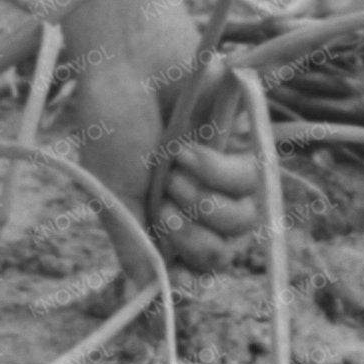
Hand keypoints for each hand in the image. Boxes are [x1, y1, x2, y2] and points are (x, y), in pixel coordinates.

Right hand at [56, 0, 260, 271]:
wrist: (130, 61)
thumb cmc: (112, 122)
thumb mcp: (112, 193)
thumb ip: (133, 247)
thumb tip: (144, 302)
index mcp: (160, 220)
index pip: (193, 272)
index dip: (187, 274)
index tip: (172, 261)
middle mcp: (195, 202)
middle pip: (220, 256)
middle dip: (191, 234)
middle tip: (163, 201)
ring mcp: (221, 175)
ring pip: (243, 223)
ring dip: (202, 198)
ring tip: (175, 165)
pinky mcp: (243, 143)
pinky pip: (251, 181)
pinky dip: (217, 169)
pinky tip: (189, 149)